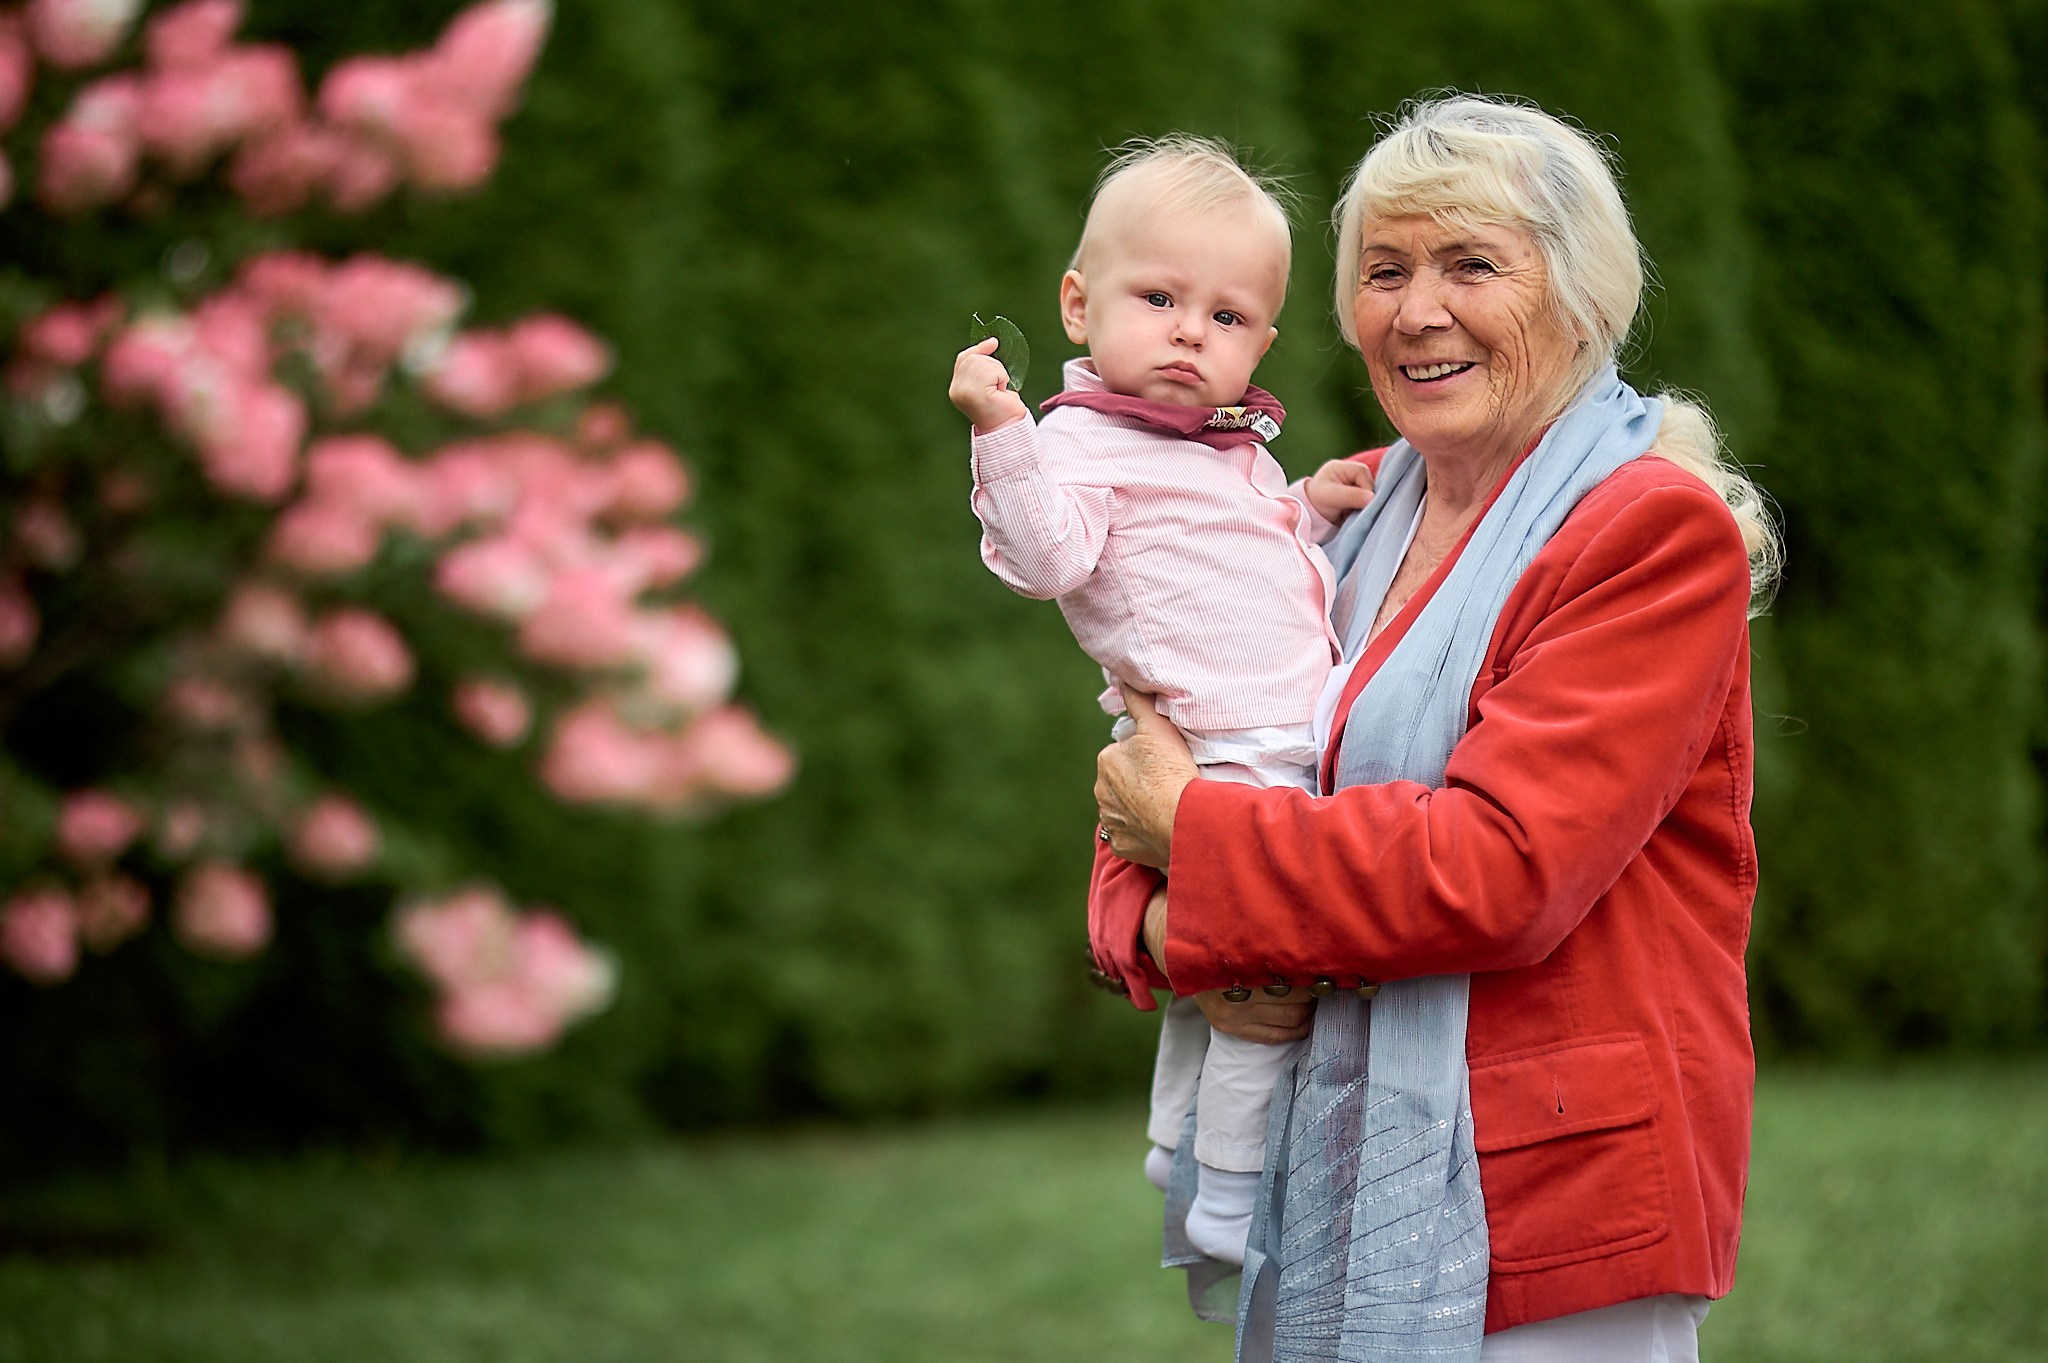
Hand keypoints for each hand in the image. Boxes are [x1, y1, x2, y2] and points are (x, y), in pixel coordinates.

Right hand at [950, 337, 1027, 433]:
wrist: (1008, 430)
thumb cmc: (1002, 409)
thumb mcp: (991, 382)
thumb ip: (985, 366)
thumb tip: (992, 341)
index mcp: (957, 388)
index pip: (964, 359)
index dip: (979, 349)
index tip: (993, 343)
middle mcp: (957, 390)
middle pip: (975, 358)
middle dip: (993, 366)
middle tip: (998, 386)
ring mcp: (965, 391)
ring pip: (985, 362)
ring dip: (999, 373)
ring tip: (999, 391)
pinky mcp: (976, 393)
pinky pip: (994, 371)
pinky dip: (1003, 378)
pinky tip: (1001, 392)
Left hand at [1094, 684, 1197, 867]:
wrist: (1181, 820)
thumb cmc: (1171, 770)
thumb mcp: (1158, 726)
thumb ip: (1139, 701)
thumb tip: (1123, 679)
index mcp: (1107, 760)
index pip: (1124, 753)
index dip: (1145, 756)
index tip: (1164, 761)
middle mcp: (1101, 791)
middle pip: (1122, 782)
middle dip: (1138, 782)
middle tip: (1167, 783)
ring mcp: (1110, 821)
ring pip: (1124, 809)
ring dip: (1139, 807)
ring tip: (1166, 806)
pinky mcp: (1122, 845)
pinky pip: (1130, 836)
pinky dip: (1142, 833)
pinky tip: (1160, 827)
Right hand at [1145, 886, 1311, 1042]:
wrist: (1182, 956)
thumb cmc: (1221, 941)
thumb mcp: (1243, 934)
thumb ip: (1272, 940)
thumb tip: (1312, 945)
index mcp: (1241, 969)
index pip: (1292, 979)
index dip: (1311, 976)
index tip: (1324, 970)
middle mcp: (1234, 996)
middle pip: (1294, 1002)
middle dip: (1313, 994)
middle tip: (1322, 984)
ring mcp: (1231, 1016)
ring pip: (1289, 1020)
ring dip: (1309, 1012)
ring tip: (1314, 999)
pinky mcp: (1229, 1028)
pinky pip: (1274, 1036)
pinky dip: (1296, 1029)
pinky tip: (1305, 1020)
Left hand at [1305, 457, 1375, 523]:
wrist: (1309, 514)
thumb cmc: (1316, 500)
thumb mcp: (1331, 496)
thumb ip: (1351, 495)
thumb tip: (1372, 497)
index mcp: (1342, 467)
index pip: (1362, 471)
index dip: (1366, 485)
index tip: (1364, 502)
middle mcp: (1350, 474)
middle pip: (1369, 482)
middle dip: (1367, 496)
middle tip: (1362, 509)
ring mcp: (1355, 485)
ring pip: (1370, 492)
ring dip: (1367, 503)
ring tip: (1358, 512)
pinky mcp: (1357, 496)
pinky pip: (1368, 501)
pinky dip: (1366, 508)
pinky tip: (1359, 514)